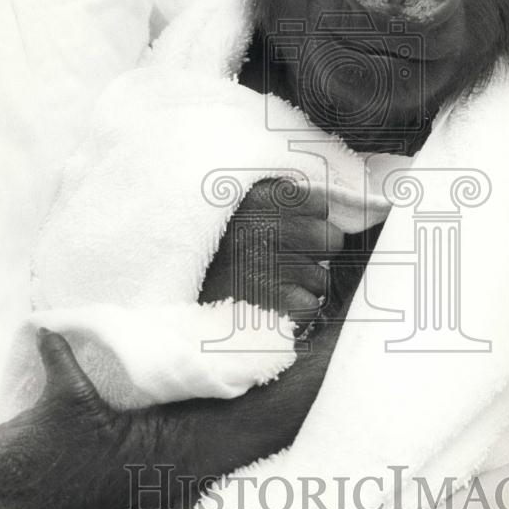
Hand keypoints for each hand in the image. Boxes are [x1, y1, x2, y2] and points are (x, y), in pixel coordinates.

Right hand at [200, 177, 343, 320]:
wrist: (175, 283)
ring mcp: (270, 264)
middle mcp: (268, 226)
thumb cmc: (214, 244)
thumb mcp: (238, 203)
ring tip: (270, 282)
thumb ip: (280, 196)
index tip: (292, 230)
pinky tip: (271, 303)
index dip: (312, 220)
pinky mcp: (270, 299)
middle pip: (331, 240)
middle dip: (314, 253)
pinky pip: (308, 306)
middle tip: (286, 258)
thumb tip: (332, 203)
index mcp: (262, 198)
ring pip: (321, 279)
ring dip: (302, 285)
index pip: (321, 204)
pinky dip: (294, 311)